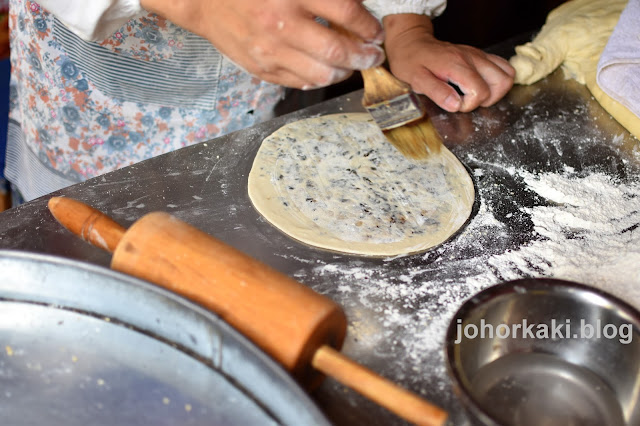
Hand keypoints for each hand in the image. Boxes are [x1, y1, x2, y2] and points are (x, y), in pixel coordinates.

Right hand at [140, 0, 385, 88]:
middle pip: (337, 50)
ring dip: (344, 72)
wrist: (204, 0)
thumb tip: (355, 9)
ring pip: (322, 74)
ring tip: (351, 65)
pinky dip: (319, 79)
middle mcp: (280, 25)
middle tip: (373, 56)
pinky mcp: (261, 69)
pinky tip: (325, 69)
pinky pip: (300, 83)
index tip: (375, 31)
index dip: (368, 25)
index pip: (345, 13)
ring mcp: (269, 52)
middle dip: (363, 56)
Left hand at [383, 14, 514, 112]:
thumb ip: (437, 92)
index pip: (480, 91)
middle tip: (468, 102)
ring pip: (507, 74)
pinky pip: (502, 67)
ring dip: (496, 91)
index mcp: (456, 64)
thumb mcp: (416, 79)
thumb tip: (455, 106)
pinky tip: (481, 86)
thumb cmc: (411, 61)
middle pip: (502, 82)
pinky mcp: (480, 55)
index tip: (454, 105)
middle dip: (487, 100)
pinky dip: (497, 81)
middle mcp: (472, 57)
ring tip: (476, 96)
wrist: (412, 42)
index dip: (469, 105)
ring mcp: (478, 55)